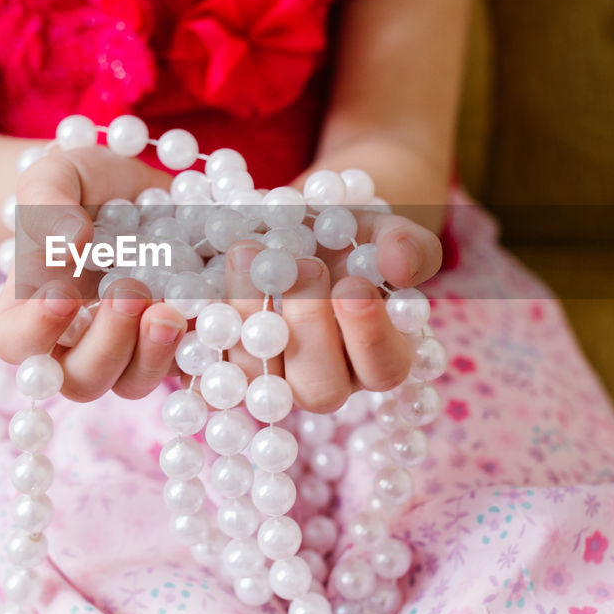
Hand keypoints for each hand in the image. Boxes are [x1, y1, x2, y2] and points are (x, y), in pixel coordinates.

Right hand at [0, 147, 188, 401]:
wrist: (144, 189)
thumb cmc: (82, 185)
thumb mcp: (55, 175)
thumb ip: (47, 203)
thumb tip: (70, 242)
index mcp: (27, 311)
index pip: (14, 342)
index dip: (34, 330)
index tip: (61, 294)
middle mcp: (76, 345)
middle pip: (82, 379)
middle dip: (106, 345)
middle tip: (128, 294)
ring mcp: (131, 350)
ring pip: (136, 382)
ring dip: (155, 354)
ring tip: (171, 308)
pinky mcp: (181, 342)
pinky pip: (194, 361)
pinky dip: (207, 335)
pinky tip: (218, 295)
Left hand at [220, 210, 441, 413]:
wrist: (296, 225)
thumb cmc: (352, 234)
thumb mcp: (385, 230)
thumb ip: (406, 246)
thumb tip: (402, 265)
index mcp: (377, 357)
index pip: (383, 368)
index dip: (369, 334)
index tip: (354, 282)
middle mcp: (326, 379)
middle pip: (320, 388)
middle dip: (309, 326)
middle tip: (302, 266)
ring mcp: (271, 377)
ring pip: (257, 373)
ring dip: (249, 311)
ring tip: (246, 250)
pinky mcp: (224, 362)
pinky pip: (206, 358)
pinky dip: (206, 317)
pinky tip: (209, 273)